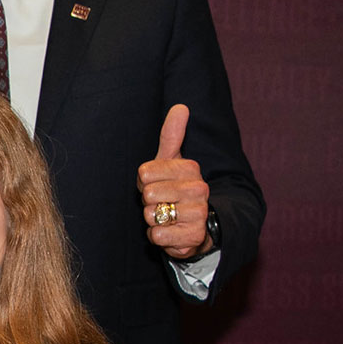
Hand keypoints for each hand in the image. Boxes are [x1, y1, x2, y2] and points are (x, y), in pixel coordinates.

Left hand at [136, 104, 211, 259]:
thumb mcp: (171, 161)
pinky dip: (157, 236)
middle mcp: (199, 189)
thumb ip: (172, 135)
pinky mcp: (194, 236)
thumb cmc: (175, 189)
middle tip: (162, 203)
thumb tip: (181, 106)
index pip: (144, 173)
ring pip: (152, 215)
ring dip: (153, 220)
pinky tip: (170, 232)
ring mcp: (199, 213)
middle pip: (149, 194)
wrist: (194, 226)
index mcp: (190, 168)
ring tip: (167, 217)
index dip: (144, 182)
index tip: (156, 184)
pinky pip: (158, 235)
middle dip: (148, 202)